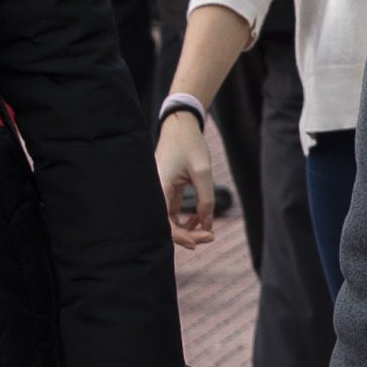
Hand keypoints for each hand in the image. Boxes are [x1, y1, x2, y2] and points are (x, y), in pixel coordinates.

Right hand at [153, 107, 224, 248]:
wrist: (180, 125)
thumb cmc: (190, 144)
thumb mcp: (202, 171)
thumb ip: (206, 199)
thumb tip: (207, 225)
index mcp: (159, 187)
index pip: (164, 223)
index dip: (181, 236)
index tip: (201, 240)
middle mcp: (155, 192)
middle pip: (167, 225)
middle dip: (188, 235)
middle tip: (210, 236)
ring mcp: (159, 192)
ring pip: (169, 220)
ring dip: (187, 229)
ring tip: (208, 231)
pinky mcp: (165, 190)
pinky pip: (172, 212)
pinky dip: (185, 219)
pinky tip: (200, 221)